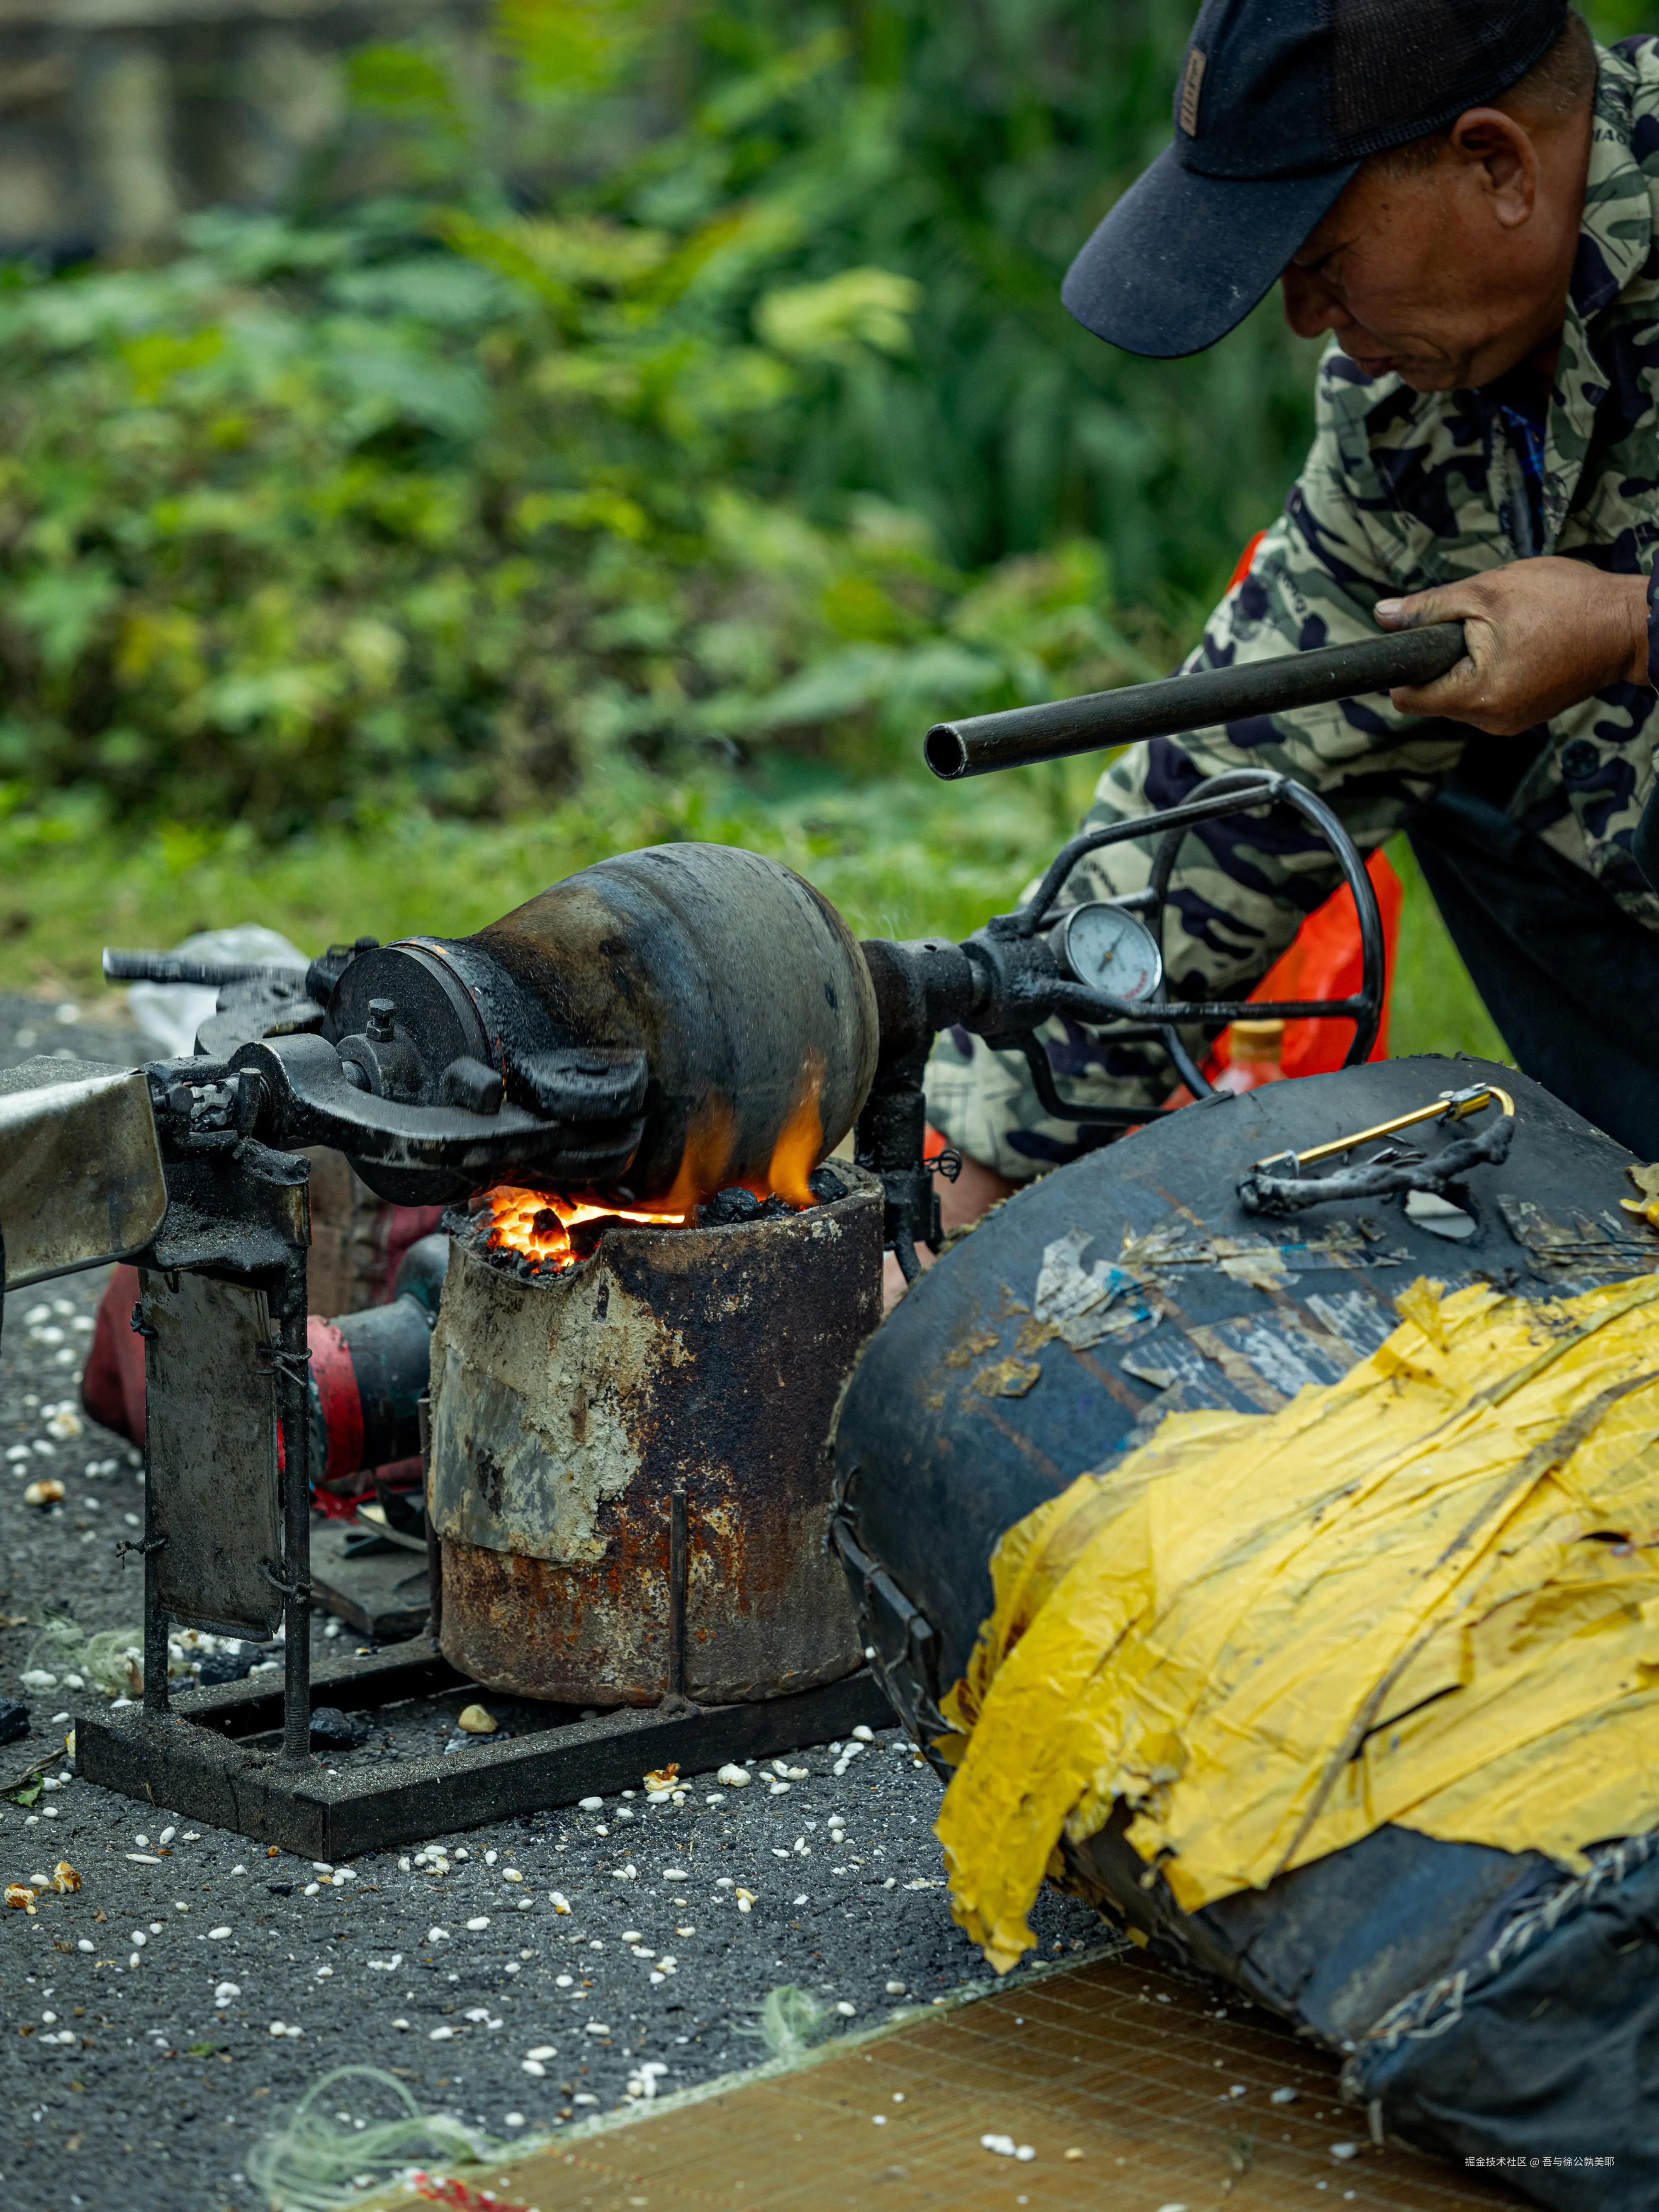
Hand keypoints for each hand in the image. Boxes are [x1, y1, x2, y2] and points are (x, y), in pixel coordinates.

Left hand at [1375, 558, 1649, 733]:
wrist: (1629, 624)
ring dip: (1469, 664)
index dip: (1405, 667)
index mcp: (1476, 696)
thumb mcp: (1487, 592)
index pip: (1407, 699)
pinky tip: (1519, 645)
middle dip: (1443, 660)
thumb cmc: (1566, 602)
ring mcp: (1510, 723)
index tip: (1419, 639)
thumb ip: (1429, 607)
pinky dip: (1492, 671)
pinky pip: (1488, 696)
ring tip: (1506, 633)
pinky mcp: (1525, 715)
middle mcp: (1490, 721)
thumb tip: (1383, 616)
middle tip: (1478, 626)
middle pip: (1433, 697)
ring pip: (1461, 695)